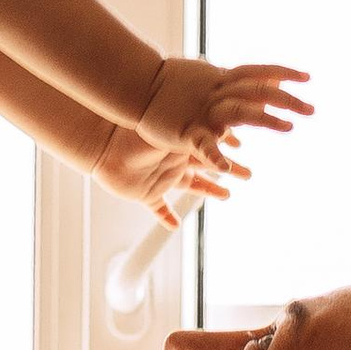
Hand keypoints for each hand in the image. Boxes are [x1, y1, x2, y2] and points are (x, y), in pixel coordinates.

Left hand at [89, 126, 238, 220]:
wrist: (101, 146)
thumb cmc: (133, 134)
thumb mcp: (171, 133)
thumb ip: (196, 133)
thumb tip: (224, 124)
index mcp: (180, 145)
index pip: (210, 148)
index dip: (227, 150)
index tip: (244, 147)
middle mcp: (173, 161)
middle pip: (206, 168)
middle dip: (227, 169)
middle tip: (249, 173)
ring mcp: (160, 178)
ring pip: (189, 187)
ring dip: (208, 191)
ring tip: (226, 195)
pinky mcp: (144, 195)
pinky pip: (158, 208)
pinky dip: (165, 216)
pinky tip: (174, 225)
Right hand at [137, 55, 311, 171]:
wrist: (133, 91)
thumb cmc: (168, 89)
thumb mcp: (205, 82)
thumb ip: (229, 81)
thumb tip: (257, 84)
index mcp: (221, 80)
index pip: (258, 72)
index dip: (283, 73)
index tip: (308, 78)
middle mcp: (216, 93)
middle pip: (257, 91)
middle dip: (286, 99)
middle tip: (312, 110)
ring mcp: (203, 112)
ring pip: (239, 113)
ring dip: (265, 119)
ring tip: (288, 127)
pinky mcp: (187, 133)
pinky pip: (205, 147)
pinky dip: (216, 156)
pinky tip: (227, 169)